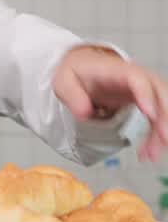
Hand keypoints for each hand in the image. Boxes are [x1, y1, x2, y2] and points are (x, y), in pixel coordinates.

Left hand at [52, 46, 167, 161]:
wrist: (81, 67)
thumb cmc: (75, 72)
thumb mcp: (64, 81)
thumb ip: (73, 96)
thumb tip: (85, 113)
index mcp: (116, 70)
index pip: (137, 79)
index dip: (146, 95)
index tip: (149, 114)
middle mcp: (136, 78)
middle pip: (160, 92)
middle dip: (165, 115)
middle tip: (164, 137)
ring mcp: (143, 90)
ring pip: (162, 109)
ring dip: (161, 131)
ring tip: (151, 154)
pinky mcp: (145, 102)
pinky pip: (156, 119)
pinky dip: (155, 136)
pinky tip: (148, 152)